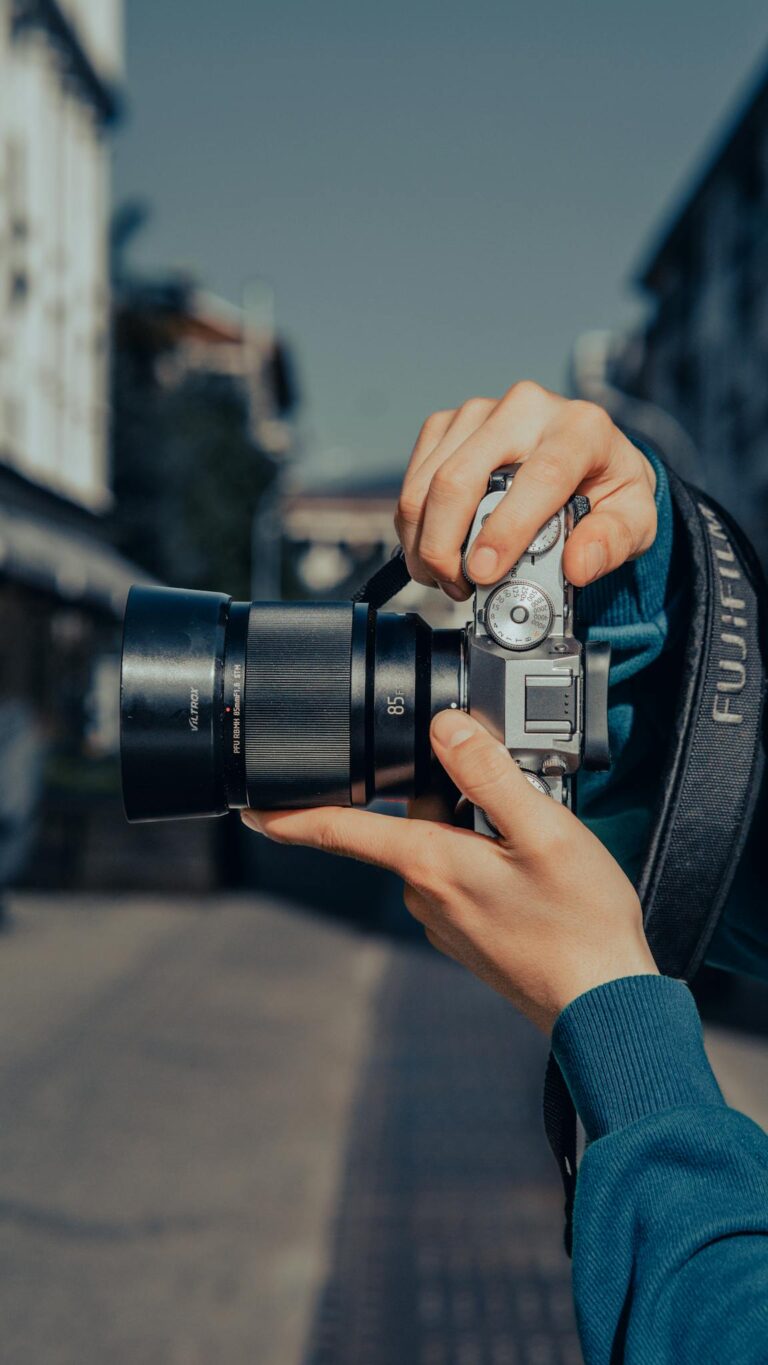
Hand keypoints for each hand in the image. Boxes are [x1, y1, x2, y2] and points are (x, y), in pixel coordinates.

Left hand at [241, 710, 656, 1033]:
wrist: (605, 1003)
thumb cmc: (579, 923)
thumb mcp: (544, 829)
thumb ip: (490, 774)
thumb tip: (446, 729)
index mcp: (431, 864)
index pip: (340, 831)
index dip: (290, 815)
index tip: (250, 805)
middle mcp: (425, 895)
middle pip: (413, 821)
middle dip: (452, 796)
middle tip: (517, 798)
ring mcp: (445, 920)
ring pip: (443, 847)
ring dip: (479, 830)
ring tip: (540, 842)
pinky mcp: (468, 936)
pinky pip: (463, 876)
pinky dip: (490, 860)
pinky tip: (535, 872)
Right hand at [395, 382, 656, 599]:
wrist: (587, 457)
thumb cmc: (606, 489)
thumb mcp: (634, 519)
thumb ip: (612, 543)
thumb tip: (579, 566)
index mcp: (579, 427)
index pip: (538, 476)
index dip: (506, 529)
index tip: (484, 572)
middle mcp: (526, 408)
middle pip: (461, 478)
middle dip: (446, 546)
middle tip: (459, 587)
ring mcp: (479, 412)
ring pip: (427, 483)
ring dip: (425, 543)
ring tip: (447, 577)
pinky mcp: (447, 424)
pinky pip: (413, 480)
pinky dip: (416, 527)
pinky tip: (436, 550)